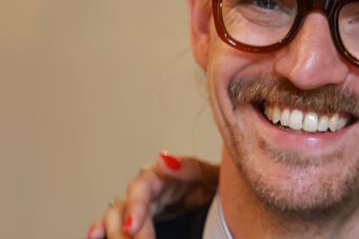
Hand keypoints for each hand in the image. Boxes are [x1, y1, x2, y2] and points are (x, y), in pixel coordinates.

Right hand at [86, 152, 219, 238]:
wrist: (233, 203)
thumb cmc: (224, 186)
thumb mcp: (214, 175)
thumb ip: (190, 168)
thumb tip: (163, 159)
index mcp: (167, 176)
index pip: (142, 186)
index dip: (135, 206)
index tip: (133, 227)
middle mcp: (151, 191)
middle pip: (126, 205)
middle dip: (126, 227)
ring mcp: (145, 208)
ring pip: (117, 216)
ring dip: (112, 229)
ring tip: (104, 238)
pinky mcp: (143, 222)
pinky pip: (119, 225)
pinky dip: (104, 229)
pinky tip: (94, 236)